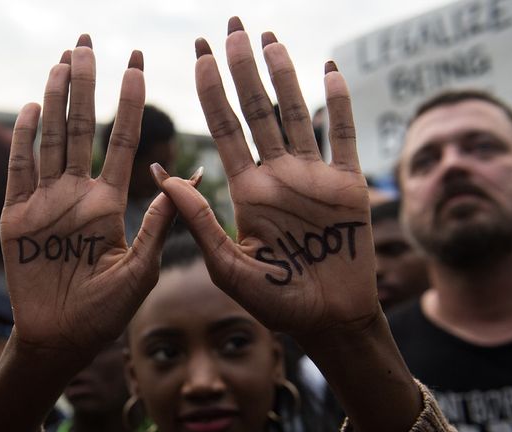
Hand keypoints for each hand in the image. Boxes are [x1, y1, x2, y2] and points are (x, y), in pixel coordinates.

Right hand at [1, 37, 175, 361]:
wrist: (60, 339)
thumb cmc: (105, 313)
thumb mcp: (140, 270)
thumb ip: (159, 226)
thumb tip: (186, 180)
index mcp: (109, 202)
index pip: (122, 141)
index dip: (128, 102)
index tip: (136, 63)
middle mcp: (78, 194)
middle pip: (82, 128)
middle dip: (85, 85)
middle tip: (88, 43)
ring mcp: (45, 202)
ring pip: (50, 140)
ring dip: (55, 101)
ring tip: (62, 63)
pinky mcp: (15, 216)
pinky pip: (18, 170)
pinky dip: (22, 140)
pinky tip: (30, 108)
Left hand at [158, 18, 378, 342]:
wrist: (328, 322)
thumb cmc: (276, 303)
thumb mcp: (227, 264)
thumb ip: (197, 220)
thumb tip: (161, 173)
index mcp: (246, 191)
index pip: (224, 128)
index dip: (211, 90)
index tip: (199, 52)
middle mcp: (277, 176)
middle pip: (257, 110)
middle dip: (243, 68)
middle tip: (230, 25)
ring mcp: (314, 177)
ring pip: (297, 114)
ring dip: (284, 75)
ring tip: (270, 38)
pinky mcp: (350, 186)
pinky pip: (344, 137)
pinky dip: (340, 104)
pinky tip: (330, 69)